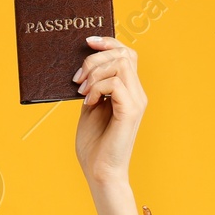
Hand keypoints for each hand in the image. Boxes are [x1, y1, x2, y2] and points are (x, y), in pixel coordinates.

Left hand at [73, 36, 146, 190]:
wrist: (99, 172)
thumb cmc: (94, 145)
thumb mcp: (90, 108)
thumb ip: (92, 88)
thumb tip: (84, 67)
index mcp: (129, 91)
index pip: (127, 53)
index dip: (109, 42)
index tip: (87, 41)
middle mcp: (137, 93)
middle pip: (124, 53)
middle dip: (95, 59)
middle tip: (77, 79)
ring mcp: (136, 101)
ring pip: (120, 64)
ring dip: (95, 74)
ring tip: (82, 92)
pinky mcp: (131, 111)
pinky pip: (114, 84)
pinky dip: (97, 88)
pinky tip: (88, 103)